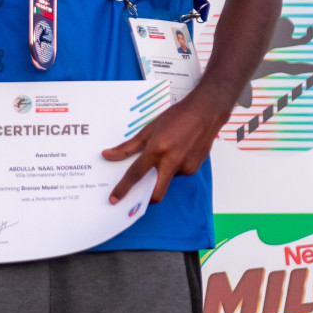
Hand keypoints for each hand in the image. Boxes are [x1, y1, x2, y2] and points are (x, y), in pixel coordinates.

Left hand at [102, 94, 227, 204]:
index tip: (114, 199)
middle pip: (156, 193)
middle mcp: (172, 161)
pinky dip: (173, 167)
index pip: (136, 174)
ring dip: (161, 174)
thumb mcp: (148, 129)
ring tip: (167, 152)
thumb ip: (128, 146)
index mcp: (158, 149)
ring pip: (167, 180)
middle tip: (136, 197)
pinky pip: (178, 174)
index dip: (123, 188)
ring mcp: (186, 167)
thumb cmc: (176, 117)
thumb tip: (108, 155)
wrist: (205, 113)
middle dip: (145, 199)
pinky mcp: (194, 169)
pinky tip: (177, 152)